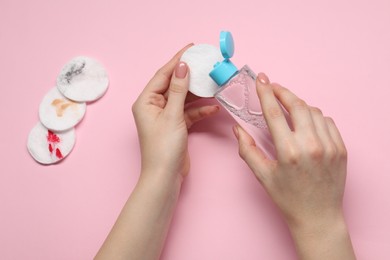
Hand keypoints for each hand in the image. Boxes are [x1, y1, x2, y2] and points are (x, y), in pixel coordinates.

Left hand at [132, 44, 218, 182]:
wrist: (165, 176)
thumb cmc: (163, 148)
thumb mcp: (172, 115)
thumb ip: (178, 90)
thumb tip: (182, 66)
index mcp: (146, 101)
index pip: (163, 74)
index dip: (177, 60)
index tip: (191, 48)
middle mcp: (154, 106)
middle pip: (174, 85)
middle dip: (190, 76)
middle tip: (205, 64)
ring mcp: (165, 116)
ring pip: (184, 99)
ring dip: (198, 94)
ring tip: (213, 84)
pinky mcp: (176, 125)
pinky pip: (189, 112)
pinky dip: (200, 110)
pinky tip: (213, 107)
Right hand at [234, 73, 354, 258]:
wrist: (318, 216)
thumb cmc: (288, 198)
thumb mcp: (262, 176)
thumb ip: (247, 149)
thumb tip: (238, 129)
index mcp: (288, 152)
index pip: (274, 113)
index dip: (265, 93)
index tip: (261, 79)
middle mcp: (311, 146)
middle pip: (296, 105)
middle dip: (282, 91)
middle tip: (272, 86)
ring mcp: (329, 146)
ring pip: (313, 111)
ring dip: (299, 104)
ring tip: (288, 107)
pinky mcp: (341, 149)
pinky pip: (328, 122)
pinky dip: (315, 117)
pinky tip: (306, 122)